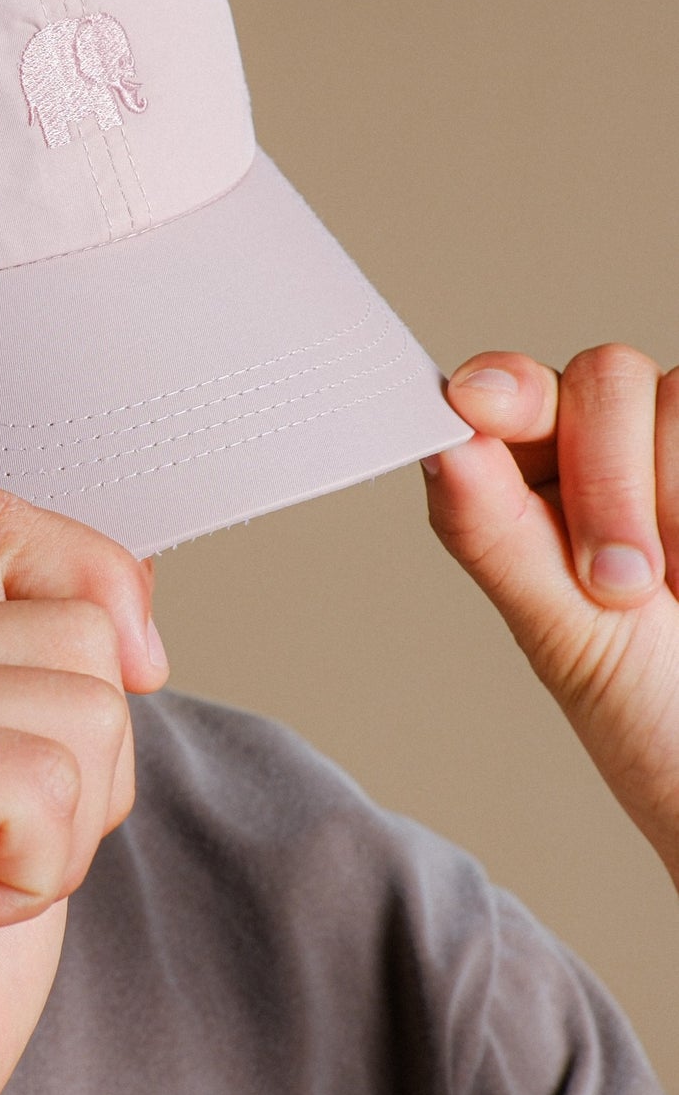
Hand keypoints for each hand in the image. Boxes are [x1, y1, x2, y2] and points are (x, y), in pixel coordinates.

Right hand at [0, 488, 165, 1094]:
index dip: (93, 591)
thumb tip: (131, 585)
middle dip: (83, 771)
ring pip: (83, 711)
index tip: (111, 693)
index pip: (3, 524)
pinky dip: (37, 878)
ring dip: (61, 833)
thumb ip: (36, 671)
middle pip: (76, 634)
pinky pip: (47, 787)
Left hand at [424, 346, 678, 883]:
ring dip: (671, 501)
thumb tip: (439, 445)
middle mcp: (617, 451)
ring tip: (678, 587)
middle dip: (606, 477)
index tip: (481, 402)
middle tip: (619, 584)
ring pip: (675, 395)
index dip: (503, 388)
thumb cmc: (655, 717)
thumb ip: (498, 533)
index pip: (509, 394)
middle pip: (602, 377)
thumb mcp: (565, 635)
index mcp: (540, 485)